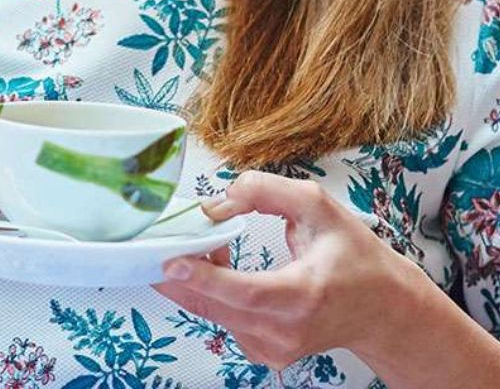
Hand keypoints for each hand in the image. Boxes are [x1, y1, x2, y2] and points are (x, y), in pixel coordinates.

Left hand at [153, 170, 426, 371]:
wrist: (384, 309)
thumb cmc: (354, 257)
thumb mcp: (318, 206)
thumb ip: (264, 190)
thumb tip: (217, 202)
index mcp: (305, 295)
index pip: (248, 293)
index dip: (206, 277)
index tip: (172, 261)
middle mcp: (287, 331)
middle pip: (217, 306)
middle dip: (181, 272)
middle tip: (160, 239)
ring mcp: (274, 349)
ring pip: (212, 313)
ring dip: (196, 278)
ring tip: (208, 245)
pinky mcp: (263, 353)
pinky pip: (220, 319)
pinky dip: (209, 293)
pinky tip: (220, 270)